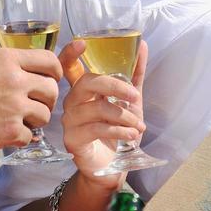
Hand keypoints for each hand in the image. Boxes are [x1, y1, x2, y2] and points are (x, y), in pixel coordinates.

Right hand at [0, 47, 62, 153]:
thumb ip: (8, 67)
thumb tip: (29, 76)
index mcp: (8, 59)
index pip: (50, 61)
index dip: (53, 74)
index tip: (49, 81)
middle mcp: (16, 80)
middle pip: (52, 90)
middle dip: (44, 100)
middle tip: (31, 107)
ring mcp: (15, 106)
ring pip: (45, 115)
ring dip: (33, 121)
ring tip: (14, 122)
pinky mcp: (10, 131)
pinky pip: (29, 137)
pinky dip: (18, 139)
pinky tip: (3, 134)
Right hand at [57, 38, 147, 185]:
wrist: (112, 167)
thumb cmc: (118, 132)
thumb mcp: (131, 102)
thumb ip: (134, 74)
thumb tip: (143, 45)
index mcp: (83, 90)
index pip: (68, 67)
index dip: (70, 54)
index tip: (82, 43)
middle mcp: (72, 102)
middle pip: (87, 83)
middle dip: (115, 86)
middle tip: (135, 97)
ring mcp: (70, 121)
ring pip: (97, 108)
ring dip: (124, 116)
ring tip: (139, 126)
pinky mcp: (73, 140)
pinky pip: (97, 128)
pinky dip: (119, 130)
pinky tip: (131, 135)